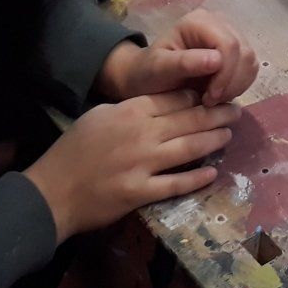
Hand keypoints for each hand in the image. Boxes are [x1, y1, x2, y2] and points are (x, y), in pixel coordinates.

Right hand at [24, 91, 237, 241]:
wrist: (52, 192)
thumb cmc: (73, 151)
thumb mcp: (99, 116)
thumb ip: (130, 109)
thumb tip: (159, 105)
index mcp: (131, 111)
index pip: (174, 99)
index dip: (198, 97)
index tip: (214, 95)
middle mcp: (142, 134)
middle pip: (189, 120)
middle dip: (216, 114)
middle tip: (235, 112)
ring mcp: (143, 164)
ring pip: (189, 148)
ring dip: (213, 140)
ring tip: (228, 135)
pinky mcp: (141, 192)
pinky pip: (176, 184)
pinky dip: (196, 178)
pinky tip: (212, 173)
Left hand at [99, 11, 258, 106]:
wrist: (147, 77)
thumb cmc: (149, 73)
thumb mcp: (158, 69)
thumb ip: (184, 63)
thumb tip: (217, 60)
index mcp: (199, 22)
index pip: (229, 45)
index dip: (225, 74)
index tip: (209, 99)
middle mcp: (218, 22)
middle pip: (244, 52)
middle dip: (231, 82)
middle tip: (210, 102)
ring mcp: (229, 34)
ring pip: (250, 61)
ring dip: (236, 85)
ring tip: (213, 99)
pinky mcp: (235, 49)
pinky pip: (250, 68)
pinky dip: (239, 84)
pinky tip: (220, 93)